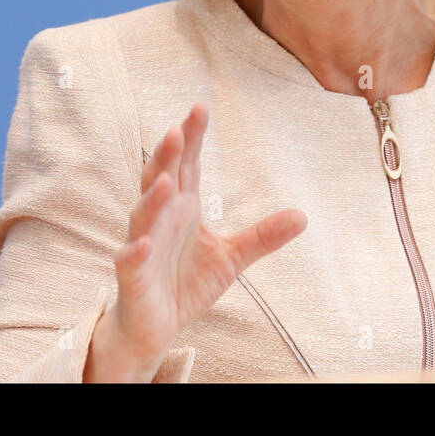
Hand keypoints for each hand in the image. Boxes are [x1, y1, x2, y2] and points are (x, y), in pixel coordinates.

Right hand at [103, 101, 307, 371]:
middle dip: (167, 156)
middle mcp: (160, 219)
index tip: (200, 108)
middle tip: (177, 129)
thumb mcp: (232, 258)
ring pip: (143, 215)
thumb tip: (303, 216)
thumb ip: (262, 236)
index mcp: (182, 208)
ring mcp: (143, 245)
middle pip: (161, 179)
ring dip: (152, 199)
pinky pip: (131, 260)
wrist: (155, 328)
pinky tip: (144, 242)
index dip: (191, 138)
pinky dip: (136, 250)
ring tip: (165, 181)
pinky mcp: (132, 277)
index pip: (186, 165)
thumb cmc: (187, 284)